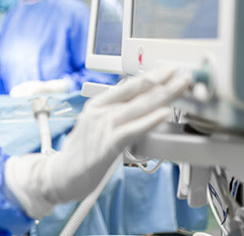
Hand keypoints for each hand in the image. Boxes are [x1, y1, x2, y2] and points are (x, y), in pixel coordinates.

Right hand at [5, 66, 190, 218]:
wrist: (62, 174)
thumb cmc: (81, 153)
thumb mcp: (95, 126)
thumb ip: (113, 113)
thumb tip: (134, 101)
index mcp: (96, 104)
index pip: (128, 86)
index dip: (150, 77)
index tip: (168, 70)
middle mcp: (99, 111)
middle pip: (136, 93)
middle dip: (162, 82)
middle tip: (181, 73)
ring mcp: (103, 126)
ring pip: (138, 107)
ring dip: (162, 96)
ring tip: (179, 87)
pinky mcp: (108, 144)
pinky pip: (133, 129)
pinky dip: (149, 120)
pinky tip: (163, 113)